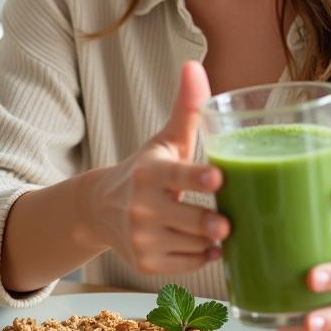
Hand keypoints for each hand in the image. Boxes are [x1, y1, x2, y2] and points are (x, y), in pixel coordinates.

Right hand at [89, 60, 229, 274]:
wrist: (101, 209)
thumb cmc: (147, 169)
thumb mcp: (166, 139)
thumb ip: (186, 107)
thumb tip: (194, 65)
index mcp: (150, 171)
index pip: (177, 174)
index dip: (198, 177)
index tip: (219, 176)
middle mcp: (141, 206)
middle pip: (188, 218)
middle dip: (211, 222)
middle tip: (228, 222)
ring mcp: (141, 238)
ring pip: (191, 245)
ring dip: (212, 241)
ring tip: (224, 229)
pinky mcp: (144, 263)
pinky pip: (186, 265)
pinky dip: (202, 258)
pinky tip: (209, 246)